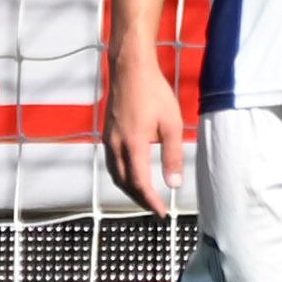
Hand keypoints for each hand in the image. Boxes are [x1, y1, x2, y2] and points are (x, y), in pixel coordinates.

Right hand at [104, 49, 189, 214]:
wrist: (130, 69)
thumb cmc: (153, 92)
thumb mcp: (172, 124)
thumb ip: (172, 156)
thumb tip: (174, 184)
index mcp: (133, 144)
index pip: (139, 183)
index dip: (151, 201)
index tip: (162, 212)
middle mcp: (116, 145)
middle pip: (125, 183)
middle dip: (140, 199)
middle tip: (155, 207)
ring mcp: (109, 139)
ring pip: (115, 174)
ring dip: (129, 189)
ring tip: (145, 195)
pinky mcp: (107, 133)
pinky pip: (112, 162)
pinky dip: (122, 175)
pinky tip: (132, 173)